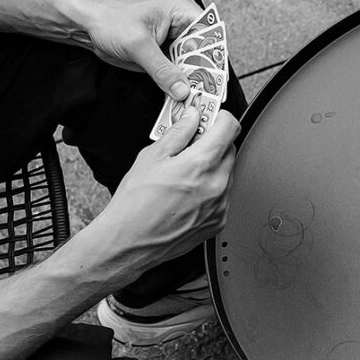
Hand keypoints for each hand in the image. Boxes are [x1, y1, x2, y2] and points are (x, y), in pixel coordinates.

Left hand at [77, 0, 211, 98]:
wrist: (88, 26)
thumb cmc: (111, 21)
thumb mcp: (138, 45)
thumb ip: (162, 69)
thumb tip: (183, 89)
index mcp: (183, 12)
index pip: (210, 36)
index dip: (215, 58)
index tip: (215, 81)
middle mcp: (183, 27)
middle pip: (204, 55)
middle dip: (203, 76)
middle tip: (204, 97)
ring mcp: (174, 44)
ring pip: (192, 67)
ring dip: (191, 84)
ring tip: (194, 102)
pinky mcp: (164, 58)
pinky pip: (177, 74)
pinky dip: (178, 87)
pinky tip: (180, 101)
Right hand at [94, 106, 238, 270]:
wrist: (130, 242)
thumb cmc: (135, 204)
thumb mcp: (151, 156)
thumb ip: (178, 132)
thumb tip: (191, 118)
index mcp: (201, 164)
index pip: (229, 127)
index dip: (219, 117)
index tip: (211, 117)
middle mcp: (216, 185)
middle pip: (230, 149)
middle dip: (214, 142)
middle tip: (192, 142)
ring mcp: (219, 206)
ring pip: (227, 173)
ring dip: (213, 166)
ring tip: (185, 171)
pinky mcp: (217, 222)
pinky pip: (223, 196)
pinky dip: (211, 188)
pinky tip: (188, 191)